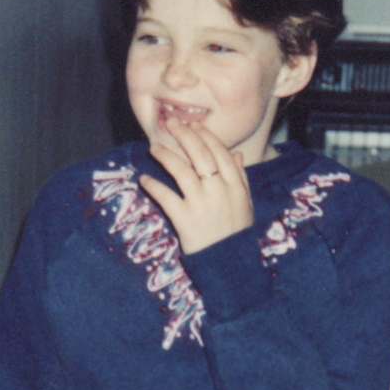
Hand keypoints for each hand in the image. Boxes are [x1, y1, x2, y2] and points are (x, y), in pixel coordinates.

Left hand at [140, 119, 252, 254]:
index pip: (219, 152)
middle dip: (184, 135)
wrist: (230, 264)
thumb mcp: (245, 204)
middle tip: (171, 125)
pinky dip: (154, 186)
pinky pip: (166, 197)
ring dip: (166, 156)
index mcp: (235, 186)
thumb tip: (236, 154)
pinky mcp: (185, 220)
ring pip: (182, 171)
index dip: (204, 135)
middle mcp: (219, 191)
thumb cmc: (236, 233)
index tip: (192, 125)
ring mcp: (202, 205)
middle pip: (200, 155)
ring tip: (154, 147)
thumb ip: (241, 178)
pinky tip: (144, 180)